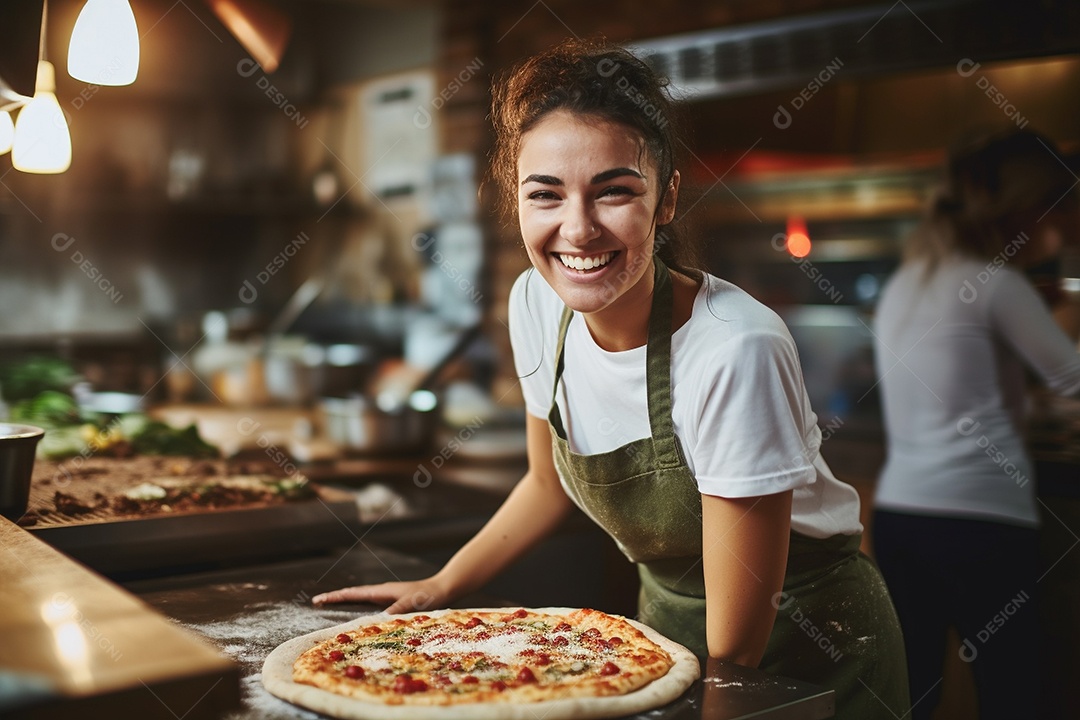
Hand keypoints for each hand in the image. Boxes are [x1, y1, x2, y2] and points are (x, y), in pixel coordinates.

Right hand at [312, 577, 452, 613]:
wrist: (443, 589)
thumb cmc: (429, 596)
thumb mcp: (412, 603)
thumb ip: (396, 611)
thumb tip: (379, 620)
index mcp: (382, 591)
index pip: (353, 593)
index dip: (335, 596)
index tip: (318, 599)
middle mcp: (381, 592)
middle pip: (353, 594)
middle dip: (335, 598)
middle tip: (316, 602)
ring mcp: (386, 597)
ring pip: (360, 599)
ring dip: (345, 601)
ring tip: (330, 606)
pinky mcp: (393, 603)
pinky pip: (370, 605)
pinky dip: (358, 607)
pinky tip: (358, 616)